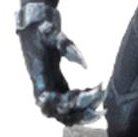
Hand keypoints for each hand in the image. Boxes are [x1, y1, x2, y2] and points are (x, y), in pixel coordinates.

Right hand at [17, 5, 103, 124]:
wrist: (35, 22)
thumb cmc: (41, 27)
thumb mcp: (52, 32)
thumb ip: (67, 47)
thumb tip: (86, 65)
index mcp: (38, 75)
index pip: (47, 101)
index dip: (63, 105)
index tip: (83, 96)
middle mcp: (42, 86)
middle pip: (57, 113)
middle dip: (79, 113)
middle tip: (100, 106)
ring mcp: (50, 86)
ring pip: (64, 112)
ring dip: (83, 114)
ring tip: (103, 108)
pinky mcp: (57, 84)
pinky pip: (69, 102)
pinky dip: (83, 103)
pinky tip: (96, 90)